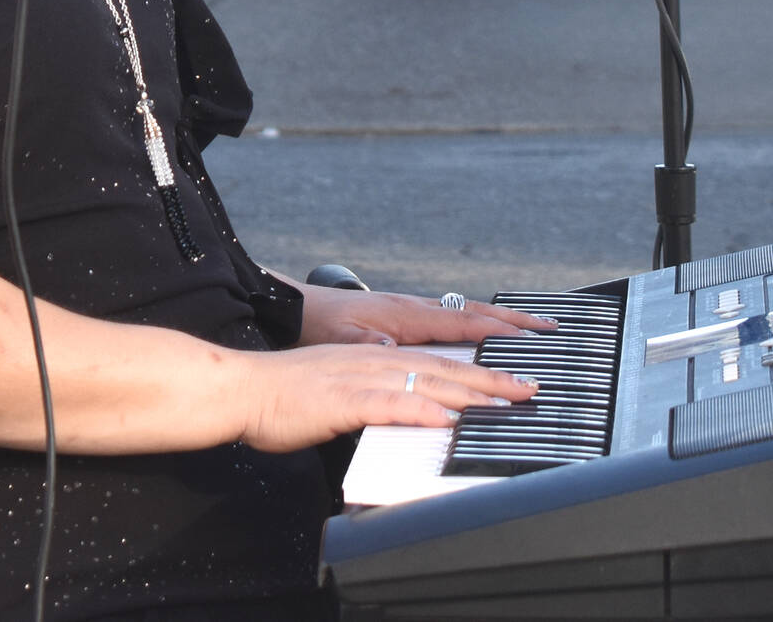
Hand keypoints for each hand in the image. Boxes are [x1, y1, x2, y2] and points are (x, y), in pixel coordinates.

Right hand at [231, 345, 538, 454]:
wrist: (243, 388)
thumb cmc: (288, 395)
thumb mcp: (343, 389)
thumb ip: (379, 393)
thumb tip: (413, 408)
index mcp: (377, 354)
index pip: (439, 356)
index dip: (480, 363)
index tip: (515, 375)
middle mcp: (376, 357)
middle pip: (444, 366)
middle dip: (491, 377)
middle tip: (529, 388)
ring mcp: (361, 376)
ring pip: (426, 379)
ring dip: (468, 391)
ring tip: (504, 401)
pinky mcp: (344, 399)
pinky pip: (388, 403)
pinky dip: (419, 409)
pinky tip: (443, 418)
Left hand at [292, 284, 556, 349]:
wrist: (293, 310)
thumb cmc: (319, 327)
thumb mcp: (347, 343)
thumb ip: (380, 352)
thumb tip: (407, 362)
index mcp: (408, 315)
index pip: (466, 324)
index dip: (501, 333)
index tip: (534, 337)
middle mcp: (415, 308)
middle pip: (474, 313)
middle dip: (513, 321)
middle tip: (549, 327)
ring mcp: (410, 310)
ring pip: (464, 314)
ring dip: (496, 321)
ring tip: (527, 329)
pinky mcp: (401, 317)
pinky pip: (449, 318)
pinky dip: (474, 323)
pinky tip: (479, 334)